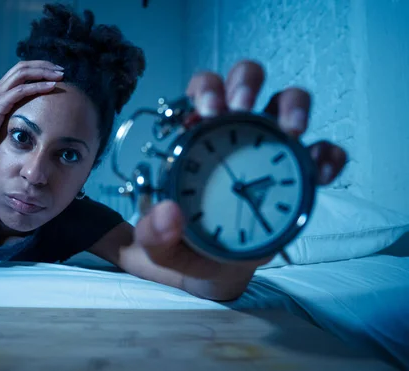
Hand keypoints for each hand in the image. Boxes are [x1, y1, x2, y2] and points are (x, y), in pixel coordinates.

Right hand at [0, 60, 63, 154]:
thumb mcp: (4, 118)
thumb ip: (15, 111)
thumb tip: (31, 115)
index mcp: (0, 89)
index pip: (21, 69)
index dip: (39, 66)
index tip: (55, 70)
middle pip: (23, 66)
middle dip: (44, 65)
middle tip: (62, 69)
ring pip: (23, 73)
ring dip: (44, 72)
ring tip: (60, 75)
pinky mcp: (0, 103)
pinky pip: (22, 90)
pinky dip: (38, 86)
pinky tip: (51, 86)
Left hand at [132, 60, 347, 298]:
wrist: (212, 271)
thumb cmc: (182, 243)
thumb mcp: (156, 243)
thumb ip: (152, 233)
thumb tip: (168, 213)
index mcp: (196, 138)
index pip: (202, 93)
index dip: (207, 89)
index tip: (208, 110)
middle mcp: (234, 132)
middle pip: (245, 82)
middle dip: (246, 83)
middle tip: (241, 108)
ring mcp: (269, 149)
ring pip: (287, 103)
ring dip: (293, 106)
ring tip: (291, 129)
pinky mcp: (297, 176)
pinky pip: (319, 154)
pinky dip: (326, 155)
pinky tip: (321, 171)